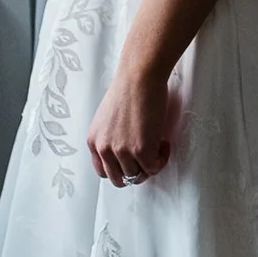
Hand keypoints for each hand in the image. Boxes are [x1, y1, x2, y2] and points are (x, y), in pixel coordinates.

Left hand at [85, 62, 177, 187]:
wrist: (139, 77)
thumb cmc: (128, 89)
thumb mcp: (108, 119)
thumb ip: (111, 137)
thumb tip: (127, 147)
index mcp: (94, 141)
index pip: (103, 171)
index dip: (121, 169)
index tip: (134, 160)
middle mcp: (103, 149)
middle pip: (119, 178)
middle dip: (135, 173)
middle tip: (148, 160)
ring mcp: (121, 151)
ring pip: (136, 175)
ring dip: (150, 166)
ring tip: (158, 148)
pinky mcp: (140, 150)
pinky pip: (153, 167)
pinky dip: (161, 160)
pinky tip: (164, 144)